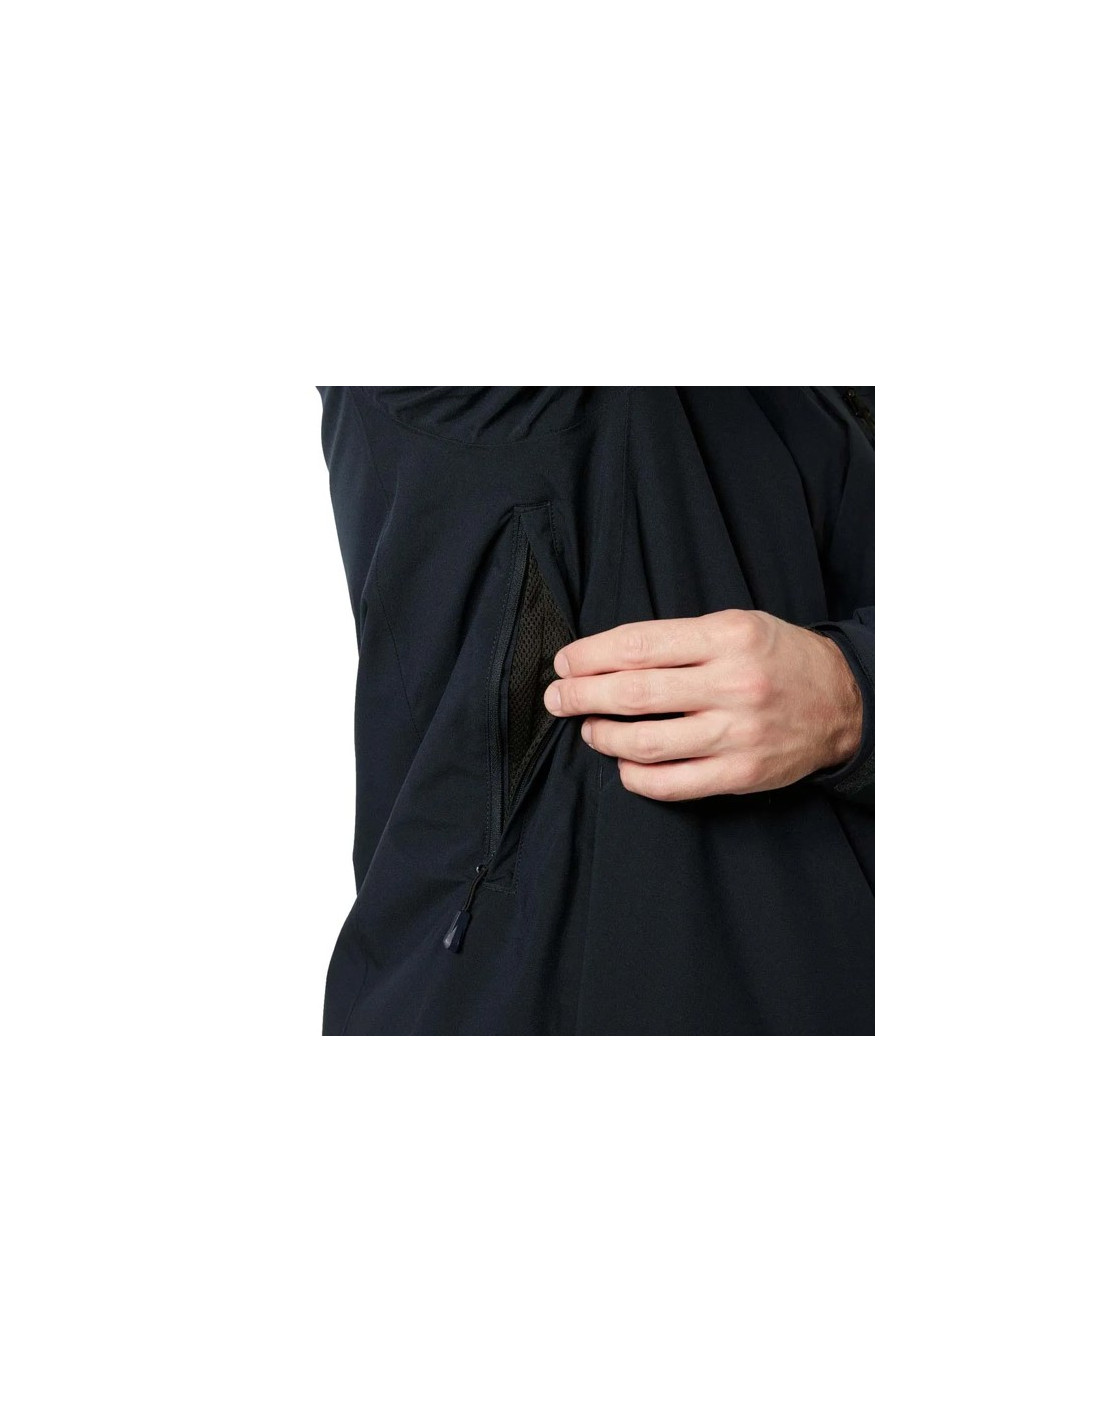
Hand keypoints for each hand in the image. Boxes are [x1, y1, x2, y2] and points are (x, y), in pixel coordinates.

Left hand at [543, 609, 861, 800]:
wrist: (843, 701)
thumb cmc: (777, 658)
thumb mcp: (736, 626)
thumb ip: (679, 640)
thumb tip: (605, 657)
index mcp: (728, 637)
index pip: (639, 646)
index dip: (591, 656)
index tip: (565, 662)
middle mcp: (734, 684)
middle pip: (635, 694)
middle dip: (583, 696)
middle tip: (558, 697)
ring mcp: (739, 733)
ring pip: (648, 742)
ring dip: (604, 737)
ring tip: (589, 729)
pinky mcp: (742, 774)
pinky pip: (673, 783)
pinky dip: (637, 776)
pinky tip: (624, 764)